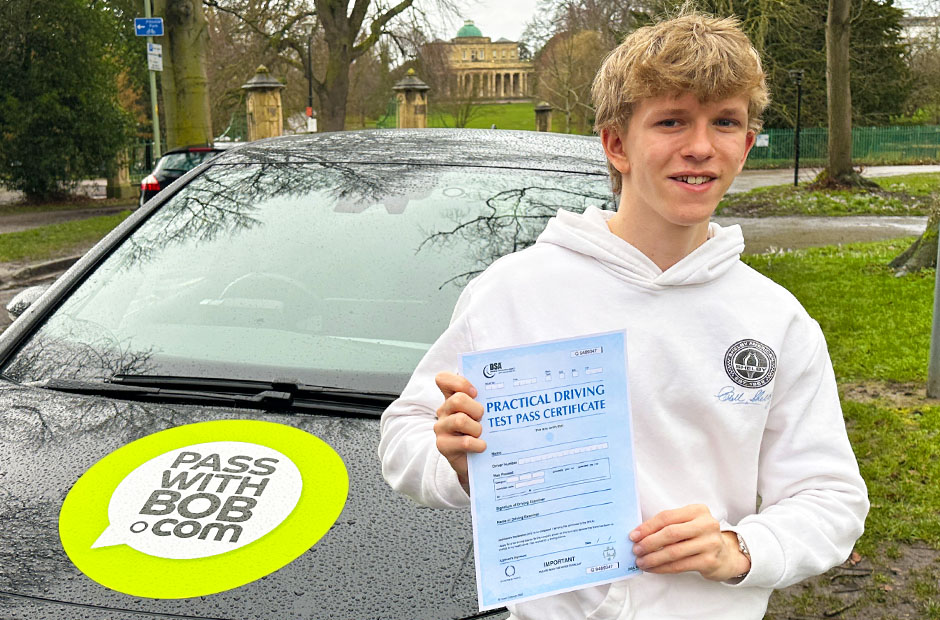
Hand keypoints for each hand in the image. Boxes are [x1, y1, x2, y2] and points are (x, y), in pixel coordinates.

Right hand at [433, 372, 485, 492]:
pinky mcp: (443, 445)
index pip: (443, 379)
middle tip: (483, 418)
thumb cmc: (483, 431)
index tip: (475, 392)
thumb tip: (508, 392)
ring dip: (477, 428)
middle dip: (477, 409)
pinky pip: (464, 442)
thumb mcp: (484, 413)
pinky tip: (483, 446)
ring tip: (482, 434)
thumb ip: (488, 401)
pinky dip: (478, 444)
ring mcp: (441, 427)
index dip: (459, 382)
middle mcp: (444, 410)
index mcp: (452, 397)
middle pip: (458, 400)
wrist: (475, 461)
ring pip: (460, 420)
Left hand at [630, 504, 749, 581]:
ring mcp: (710, 543)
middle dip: (649, 542)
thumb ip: (669, 524)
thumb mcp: (689, 523)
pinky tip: (653, 568)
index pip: (667, 517)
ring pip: (674, 552)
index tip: (634, 535)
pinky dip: (663, 568)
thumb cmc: (700, 536)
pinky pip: (680, 565)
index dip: (647, 527)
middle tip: (636, 549)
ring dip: (653, 558)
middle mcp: (706, 525)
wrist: (726, 554)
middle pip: (670, 533)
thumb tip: (640, 534)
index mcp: (698, 510)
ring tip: (641, 561)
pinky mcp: (710, 561)